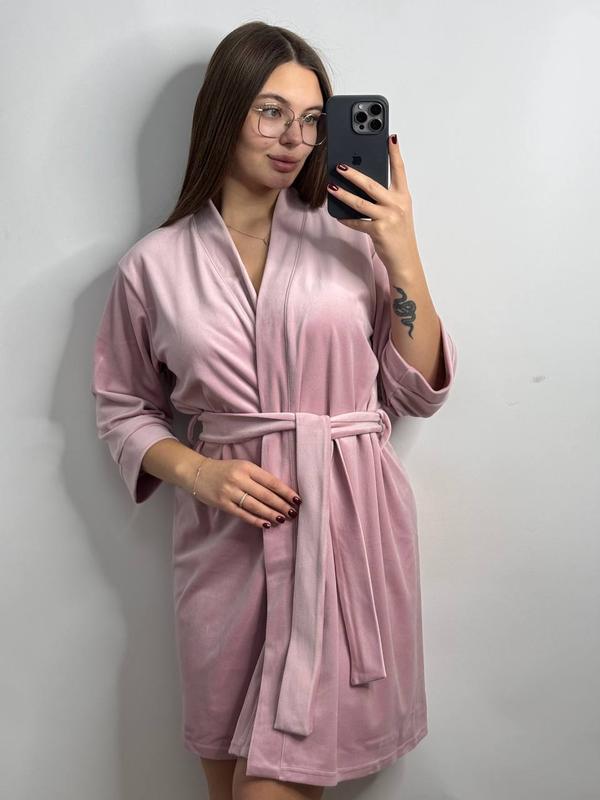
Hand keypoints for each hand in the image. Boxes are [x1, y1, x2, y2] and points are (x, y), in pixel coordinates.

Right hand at [187, 457, 301, 530]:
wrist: (198, 473)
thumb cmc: (225, 470)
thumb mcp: (242, 467)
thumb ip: (258, 477)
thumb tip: (280, 493)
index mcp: (247, 467)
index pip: (271, 481)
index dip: (285, 491)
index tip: (297, 499)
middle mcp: (239, 479)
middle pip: (265, 495)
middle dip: (281, 505)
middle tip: (293, 513)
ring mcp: (230, 492)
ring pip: (255, 506)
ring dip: (271, 514)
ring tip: (282, 519)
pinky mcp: (222, 503)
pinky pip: (242, 514)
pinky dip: (256, 520)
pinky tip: (266, 524)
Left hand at [327, 134, 422, 277]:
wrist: (405, 260)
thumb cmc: (400, 234)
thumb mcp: (397, 212)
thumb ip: (385, 199)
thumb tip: (363, 187)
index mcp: (403, 197)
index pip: (400, 170)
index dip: (395, 153)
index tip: (390, 137)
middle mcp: (397, 205)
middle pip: (372, 184)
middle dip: (354, 174)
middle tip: (340, 166)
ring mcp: (388, 217)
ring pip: (360, 202)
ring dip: (343, 194)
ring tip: (331, 187)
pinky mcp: (378, 230)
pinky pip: (357, 222)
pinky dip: (347, 219)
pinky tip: (338, 215)